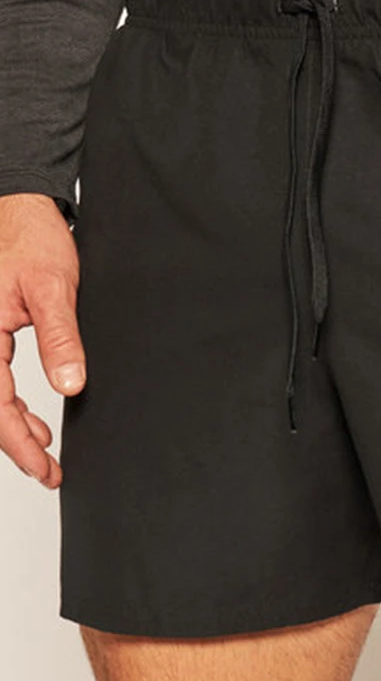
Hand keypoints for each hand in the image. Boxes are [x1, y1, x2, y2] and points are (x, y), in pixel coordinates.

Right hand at [0, 193, 85, 487]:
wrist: (21, 209)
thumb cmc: (32, 239)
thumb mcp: (53, 288)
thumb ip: (60, 337)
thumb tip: (70, 384)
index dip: (17, 441)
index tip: (43, 467)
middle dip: (16, 444)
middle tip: (48, 471)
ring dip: (13, 427)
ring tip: (44, 451)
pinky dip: (10, 405)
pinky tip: (32, 421)